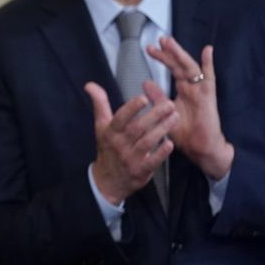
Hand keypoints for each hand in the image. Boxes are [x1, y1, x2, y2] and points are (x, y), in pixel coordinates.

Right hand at [85, 82, 177, 204]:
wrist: (107, 180)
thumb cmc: (108, 148)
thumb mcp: (101, 126)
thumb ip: (99, 104)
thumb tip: (90, 85)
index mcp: (110, 132)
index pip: (120, 118)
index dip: (131, 108)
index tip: (143, 98)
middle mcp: (119, 145)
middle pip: (137, 128)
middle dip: (154, 115)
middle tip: (169, 104)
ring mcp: (130, 158)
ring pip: (147, 142)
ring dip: (162, 129)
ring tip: (175, 117)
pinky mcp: (140, 171)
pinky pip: (152, 161)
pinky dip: (161, 153)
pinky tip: (170, 144)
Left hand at [145, 38, 233, 178]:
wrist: (200, 148)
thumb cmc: (184, 133)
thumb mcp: (164, 113)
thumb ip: (157, 97)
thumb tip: (145, 82)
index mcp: (183, 90)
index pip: (172, 69)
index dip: (162, 58)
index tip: (149, 48)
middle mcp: (192, 88)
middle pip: (180, 65)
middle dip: (170, 52)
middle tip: (160, 39)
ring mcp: (201, 91)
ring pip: (190, 67)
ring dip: (181, 54)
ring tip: (170, 42)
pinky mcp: (208, 97)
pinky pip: (209, 78)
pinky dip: (208, 64)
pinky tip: (207, 51)